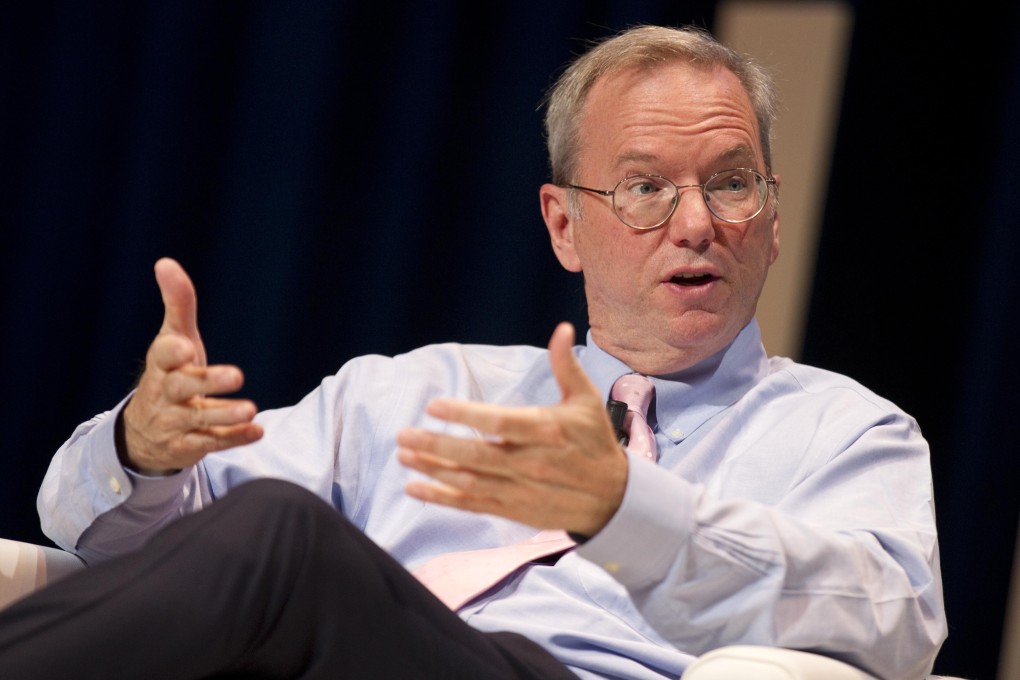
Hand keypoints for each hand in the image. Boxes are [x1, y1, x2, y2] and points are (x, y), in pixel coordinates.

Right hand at [121, 258, 262, 473]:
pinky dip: (235, 438)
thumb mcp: (173, 339)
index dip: (172, 352)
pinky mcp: (190, 445)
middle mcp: (165, 394)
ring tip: (251, 409)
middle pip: (183, 387)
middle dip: (207, 381)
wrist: (144, 432)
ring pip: (200, 419)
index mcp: (161, 365)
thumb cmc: (169, 373)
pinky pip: (213, 443)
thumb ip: (177, 304)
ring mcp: (176, 423)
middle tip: (237, 375)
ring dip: (225, 414)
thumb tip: (166, 262)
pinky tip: (257, 431)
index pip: (162, 356)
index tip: (186, 348)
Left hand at [397, 322, 627, 536]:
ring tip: (404, 457)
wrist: (613, 498)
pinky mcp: (514, 509)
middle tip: (403, 435)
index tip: (434, 405)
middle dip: (436, 446)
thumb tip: (563, 329)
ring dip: (433, 471)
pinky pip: (473, 504)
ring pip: (469, 482)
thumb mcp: (586, 400)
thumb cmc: (595, 442)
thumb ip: (566, 366)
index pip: (500, 422)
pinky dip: (442, 498)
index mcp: (547, 430)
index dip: (466, 415)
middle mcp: (531, 462)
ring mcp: (521, 489)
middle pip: (476, 455)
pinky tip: (415, 487)